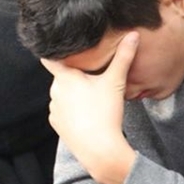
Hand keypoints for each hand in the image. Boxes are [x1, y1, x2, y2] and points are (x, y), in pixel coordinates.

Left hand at [40, 32, 139, 183]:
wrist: (100, 149)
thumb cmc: (105, 113)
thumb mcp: (115, 82)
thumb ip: (123, 56)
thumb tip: (133, 34)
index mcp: (64, 77)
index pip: (51, 57)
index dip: (57, 52)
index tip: (64, 48)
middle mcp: (54, 91)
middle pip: (62, 76)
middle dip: (74, 74)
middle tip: (92, 75)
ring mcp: (53, 108)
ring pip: (62, 93)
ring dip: (73, 92)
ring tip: (90, 96)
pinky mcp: (56, 123)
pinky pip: (62, 109)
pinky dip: (71, 109)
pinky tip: (85, 112)